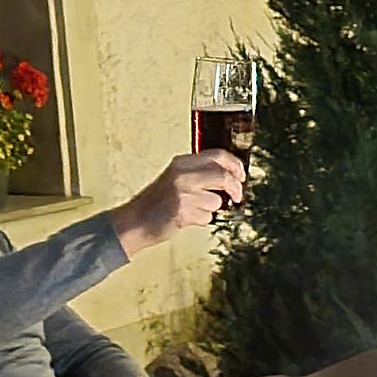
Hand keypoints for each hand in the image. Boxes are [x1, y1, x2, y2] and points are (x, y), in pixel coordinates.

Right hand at [113, 151, 246, 251]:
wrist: (135, 220)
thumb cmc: (158, 201)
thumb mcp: (176, 177)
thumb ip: (200, 173)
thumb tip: (231, 177)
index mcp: (182, 162)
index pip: (218, 155)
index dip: (235, 165)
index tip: (241, 176)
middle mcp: (182, 174)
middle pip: (223, 176)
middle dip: (235, 188)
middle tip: (237, 196)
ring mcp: (182, 193)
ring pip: (216, 201)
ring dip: (210, 209)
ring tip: (192, 209)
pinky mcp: (183, 211)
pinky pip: (207, 217)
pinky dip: (201, 220)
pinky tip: (186, 218)